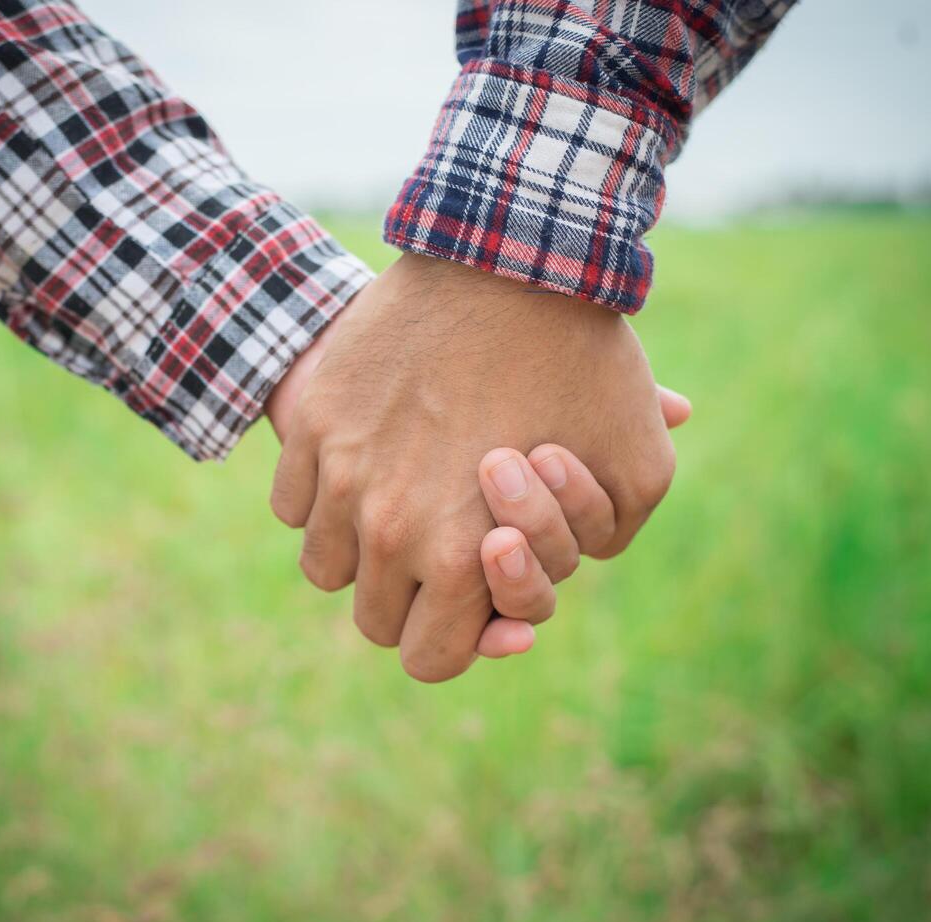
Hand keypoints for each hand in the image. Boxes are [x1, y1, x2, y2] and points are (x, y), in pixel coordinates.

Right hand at [266, 252, 679, 681]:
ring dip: (360, 552)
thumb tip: (583, 565)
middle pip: (371, 618)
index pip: (429, 658)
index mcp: (459, 554)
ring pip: (323, 564)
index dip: (454, 645)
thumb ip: (608, 535)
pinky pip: (291, 501)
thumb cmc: (584, 362)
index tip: (470, 606)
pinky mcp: (312, 423)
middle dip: (408, 602)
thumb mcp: (639, 466)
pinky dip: (321, 496)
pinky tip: (365, 464)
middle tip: (441, 554)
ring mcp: (337, 474)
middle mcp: (386, 527)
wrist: (511, 255)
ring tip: (401, 506)